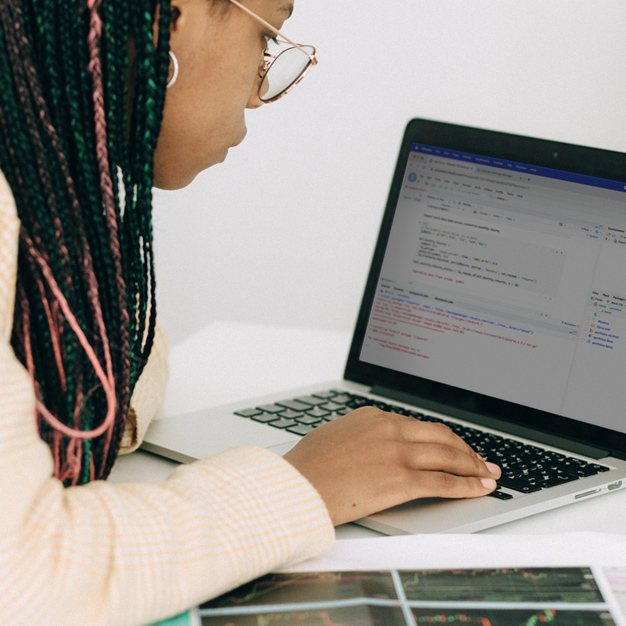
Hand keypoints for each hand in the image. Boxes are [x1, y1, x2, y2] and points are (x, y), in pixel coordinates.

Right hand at [283, 407, 500, 525]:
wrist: (296, 485)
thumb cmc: (307, 465)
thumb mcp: (335, 436)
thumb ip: (360, 435)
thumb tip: (371, 445)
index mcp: (374, 416)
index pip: (418, 426)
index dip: (442, 439)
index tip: (452, 447)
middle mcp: (390, 429)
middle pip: (441, 437)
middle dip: (466, 450)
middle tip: (482, 461)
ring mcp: (397, 452)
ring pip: (448, 457)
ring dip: (473, 467)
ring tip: (488, 475)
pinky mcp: (401, 479)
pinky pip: (444, 482)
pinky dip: (467, 486)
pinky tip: (479, 489)